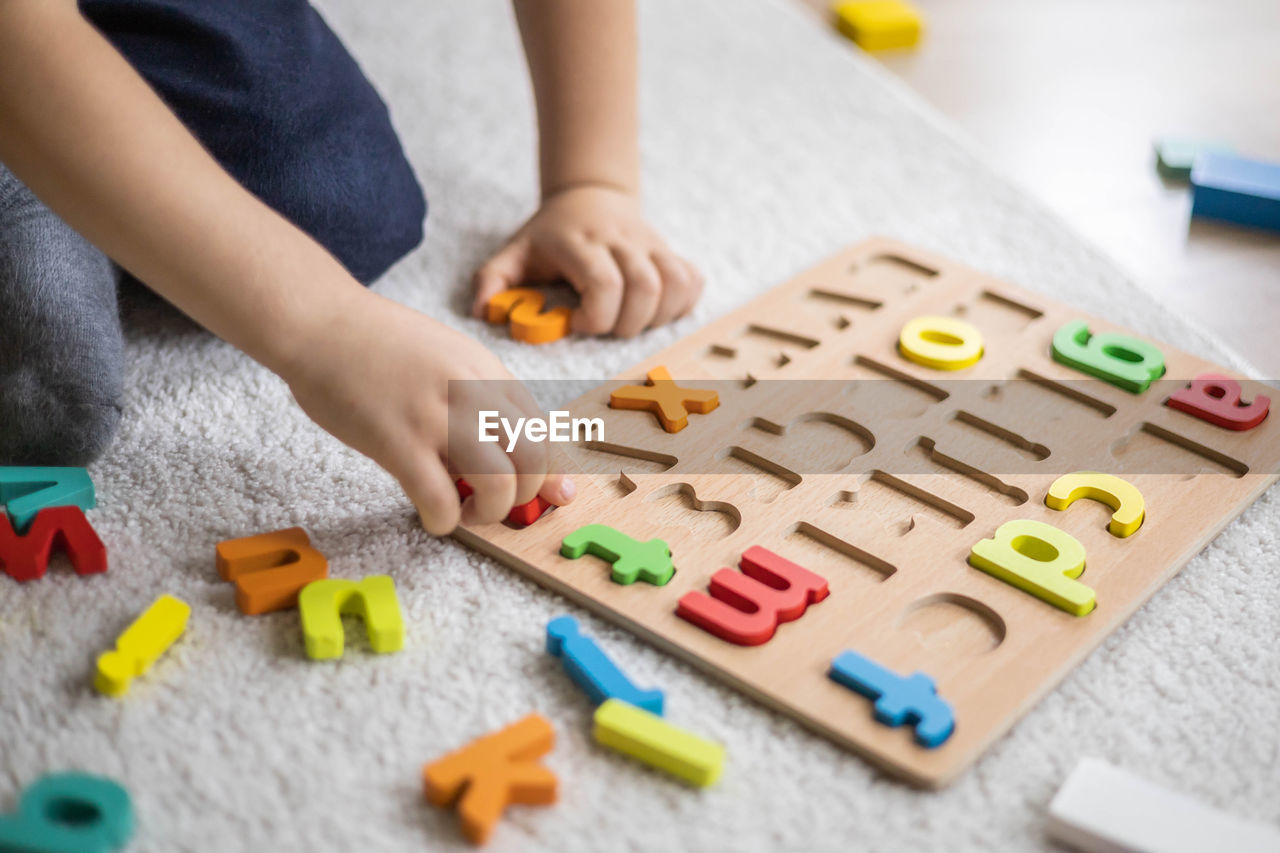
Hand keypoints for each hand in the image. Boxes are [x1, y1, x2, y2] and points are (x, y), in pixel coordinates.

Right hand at [282, 288, 574, 533]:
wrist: (318, 320)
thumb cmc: (375, 343)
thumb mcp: (446, 354)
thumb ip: (477, 394)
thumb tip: (500, 446)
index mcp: (487, 370)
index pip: (542, 429)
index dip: (549, 472)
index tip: (548, 497)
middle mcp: (472, 391)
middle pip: (533, 458)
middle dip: (525, 495)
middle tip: (495, 504)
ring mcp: (436, 415)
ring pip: (499, 483)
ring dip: (489, 513)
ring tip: (465, 512)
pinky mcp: (397, 440)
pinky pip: (439, 498)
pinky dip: (445, 521)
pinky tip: (433, 517)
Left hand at [472, 185, 702, 337]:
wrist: (589, 193)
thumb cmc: (549, 234)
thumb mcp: (514, 250)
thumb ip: (493, 279)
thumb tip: (482, 311)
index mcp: (581, 243)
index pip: (604, 283)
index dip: (596, 315)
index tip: (577, 322)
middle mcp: (621, 241)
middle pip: (645, 287)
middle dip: (628, 323)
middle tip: (606, 327)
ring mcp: (650, 244)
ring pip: (675, 283)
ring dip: (658, 316)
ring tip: (631, 321)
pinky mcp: (669, 250)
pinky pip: (693, 279)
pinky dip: (683, 302)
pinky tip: (657, 310)